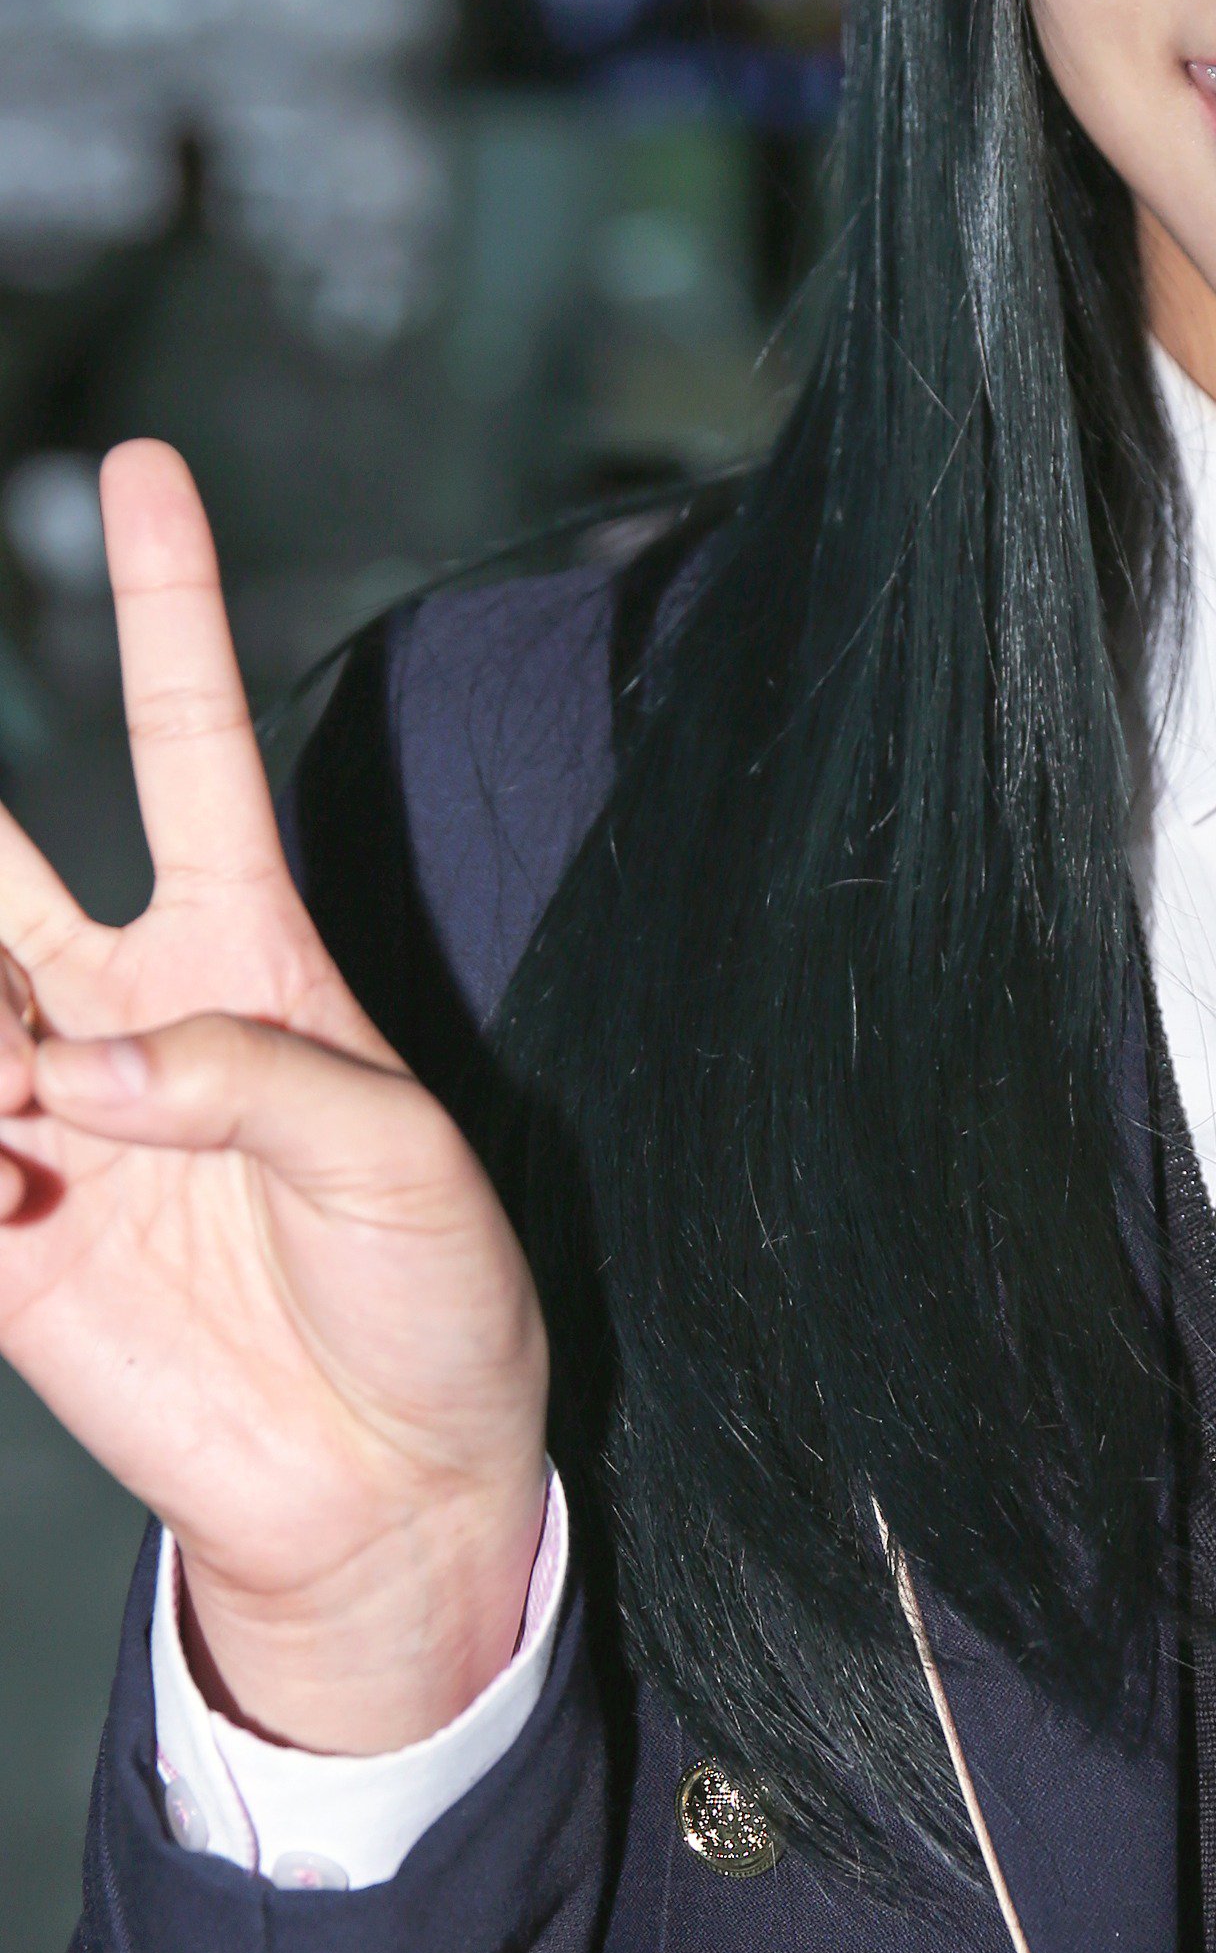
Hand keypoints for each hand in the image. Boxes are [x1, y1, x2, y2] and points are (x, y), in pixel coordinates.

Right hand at [0, 443, 548, 1752]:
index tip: (145, 466)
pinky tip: (9, 1196)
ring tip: (22, 1098)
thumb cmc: (436, 1298)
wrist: (402, 1485)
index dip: (164, 607)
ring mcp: (45, 1119)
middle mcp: (124, 1012)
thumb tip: (71, 1068)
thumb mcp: (401, 1157)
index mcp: (246, 955)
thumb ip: (247, 1081)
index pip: (184, 743)